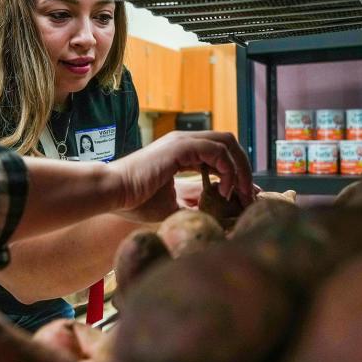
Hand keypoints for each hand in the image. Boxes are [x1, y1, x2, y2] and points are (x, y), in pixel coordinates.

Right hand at [108, 131, 253, 221]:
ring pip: (228, 143)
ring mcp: (183, 141)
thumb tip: (217, 220)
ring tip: (240, 195)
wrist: (113, 193)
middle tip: (249, 196)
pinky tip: (223, 192)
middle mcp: (185, 142)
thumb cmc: (134, 202)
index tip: (244, 197)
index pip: (220, 154)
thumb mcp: (172, 207)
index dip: (236, 173)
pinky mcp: (181, 146)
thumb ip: (194, 207)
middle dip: (243, 169)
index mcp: (182, 153)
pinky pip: (217, 150)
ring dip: (240, 170)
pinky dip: (227, 170)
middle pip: (229, 144)